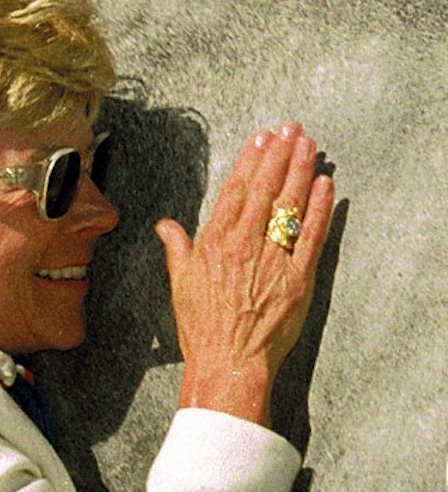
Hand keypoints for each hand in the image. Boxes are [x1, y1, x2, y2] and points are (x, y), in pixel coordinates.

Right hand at [155, 122, 334, 426]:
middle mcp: (244, 246)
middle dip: (280, 155)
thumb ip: (177, 249)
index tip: (260, 138)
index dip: (250, 161)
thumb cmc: (202, 329)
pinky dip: (320, 209)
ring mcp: (274, 261)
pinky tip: (325, 185)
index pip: (235, 191)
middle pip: (266, 190)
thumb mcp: (179, 285)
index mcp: (215, 244)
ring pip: (290, 206)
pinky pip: (312, 236)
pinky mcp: (298, 279)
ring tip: (309, 144)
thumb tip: (166, 226)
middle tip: (291, 128)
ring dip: (301, 171)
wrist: (229, 363)